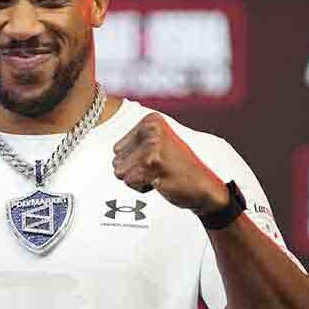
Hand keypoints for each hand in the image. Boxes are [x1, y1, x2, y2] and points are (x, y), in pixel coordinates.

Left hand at [112, 113, 228, 214]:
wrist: (205, 188)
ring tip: (158, 174)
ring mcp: (153, 146)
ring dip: (137, 180)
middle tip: (158, 170)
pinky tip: (160, 182)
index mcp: (151, 121)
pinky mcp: (153, 164)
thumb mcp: (158, 144)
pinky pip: (129, 182)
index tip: (156, 160)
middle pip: (116, 160)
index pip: (117, 149)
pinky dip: (142, 188)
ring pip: (120, 172)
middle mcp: (151, 129)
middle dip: (134, 171)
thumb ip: (135, 140)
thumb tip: (104, 136)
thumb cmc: (177, 168)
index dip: (133, 161)